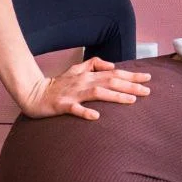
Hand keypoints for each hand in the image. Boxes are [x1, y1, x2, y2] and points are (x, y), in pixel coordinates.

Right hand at [17, 57, 151, 120]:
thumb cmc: (58, 84)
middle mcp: (83, 82)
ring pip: (97, 93)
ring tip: (131, 100)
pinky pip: (75, 109)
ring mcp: (73, 94)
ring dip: (115, 96)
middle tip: (147, 91)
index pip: (114, 73)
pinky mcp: (62, 105)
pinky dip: (85, 112)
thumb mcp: (76, 70)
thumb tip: (112, 65)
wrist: (33, 93)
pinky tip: (96, 117)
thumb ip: (94, 64)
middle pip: (110, 82)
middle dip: (130, 86)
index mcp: (88, 75)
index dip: (131, 75)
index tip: (148, 78)